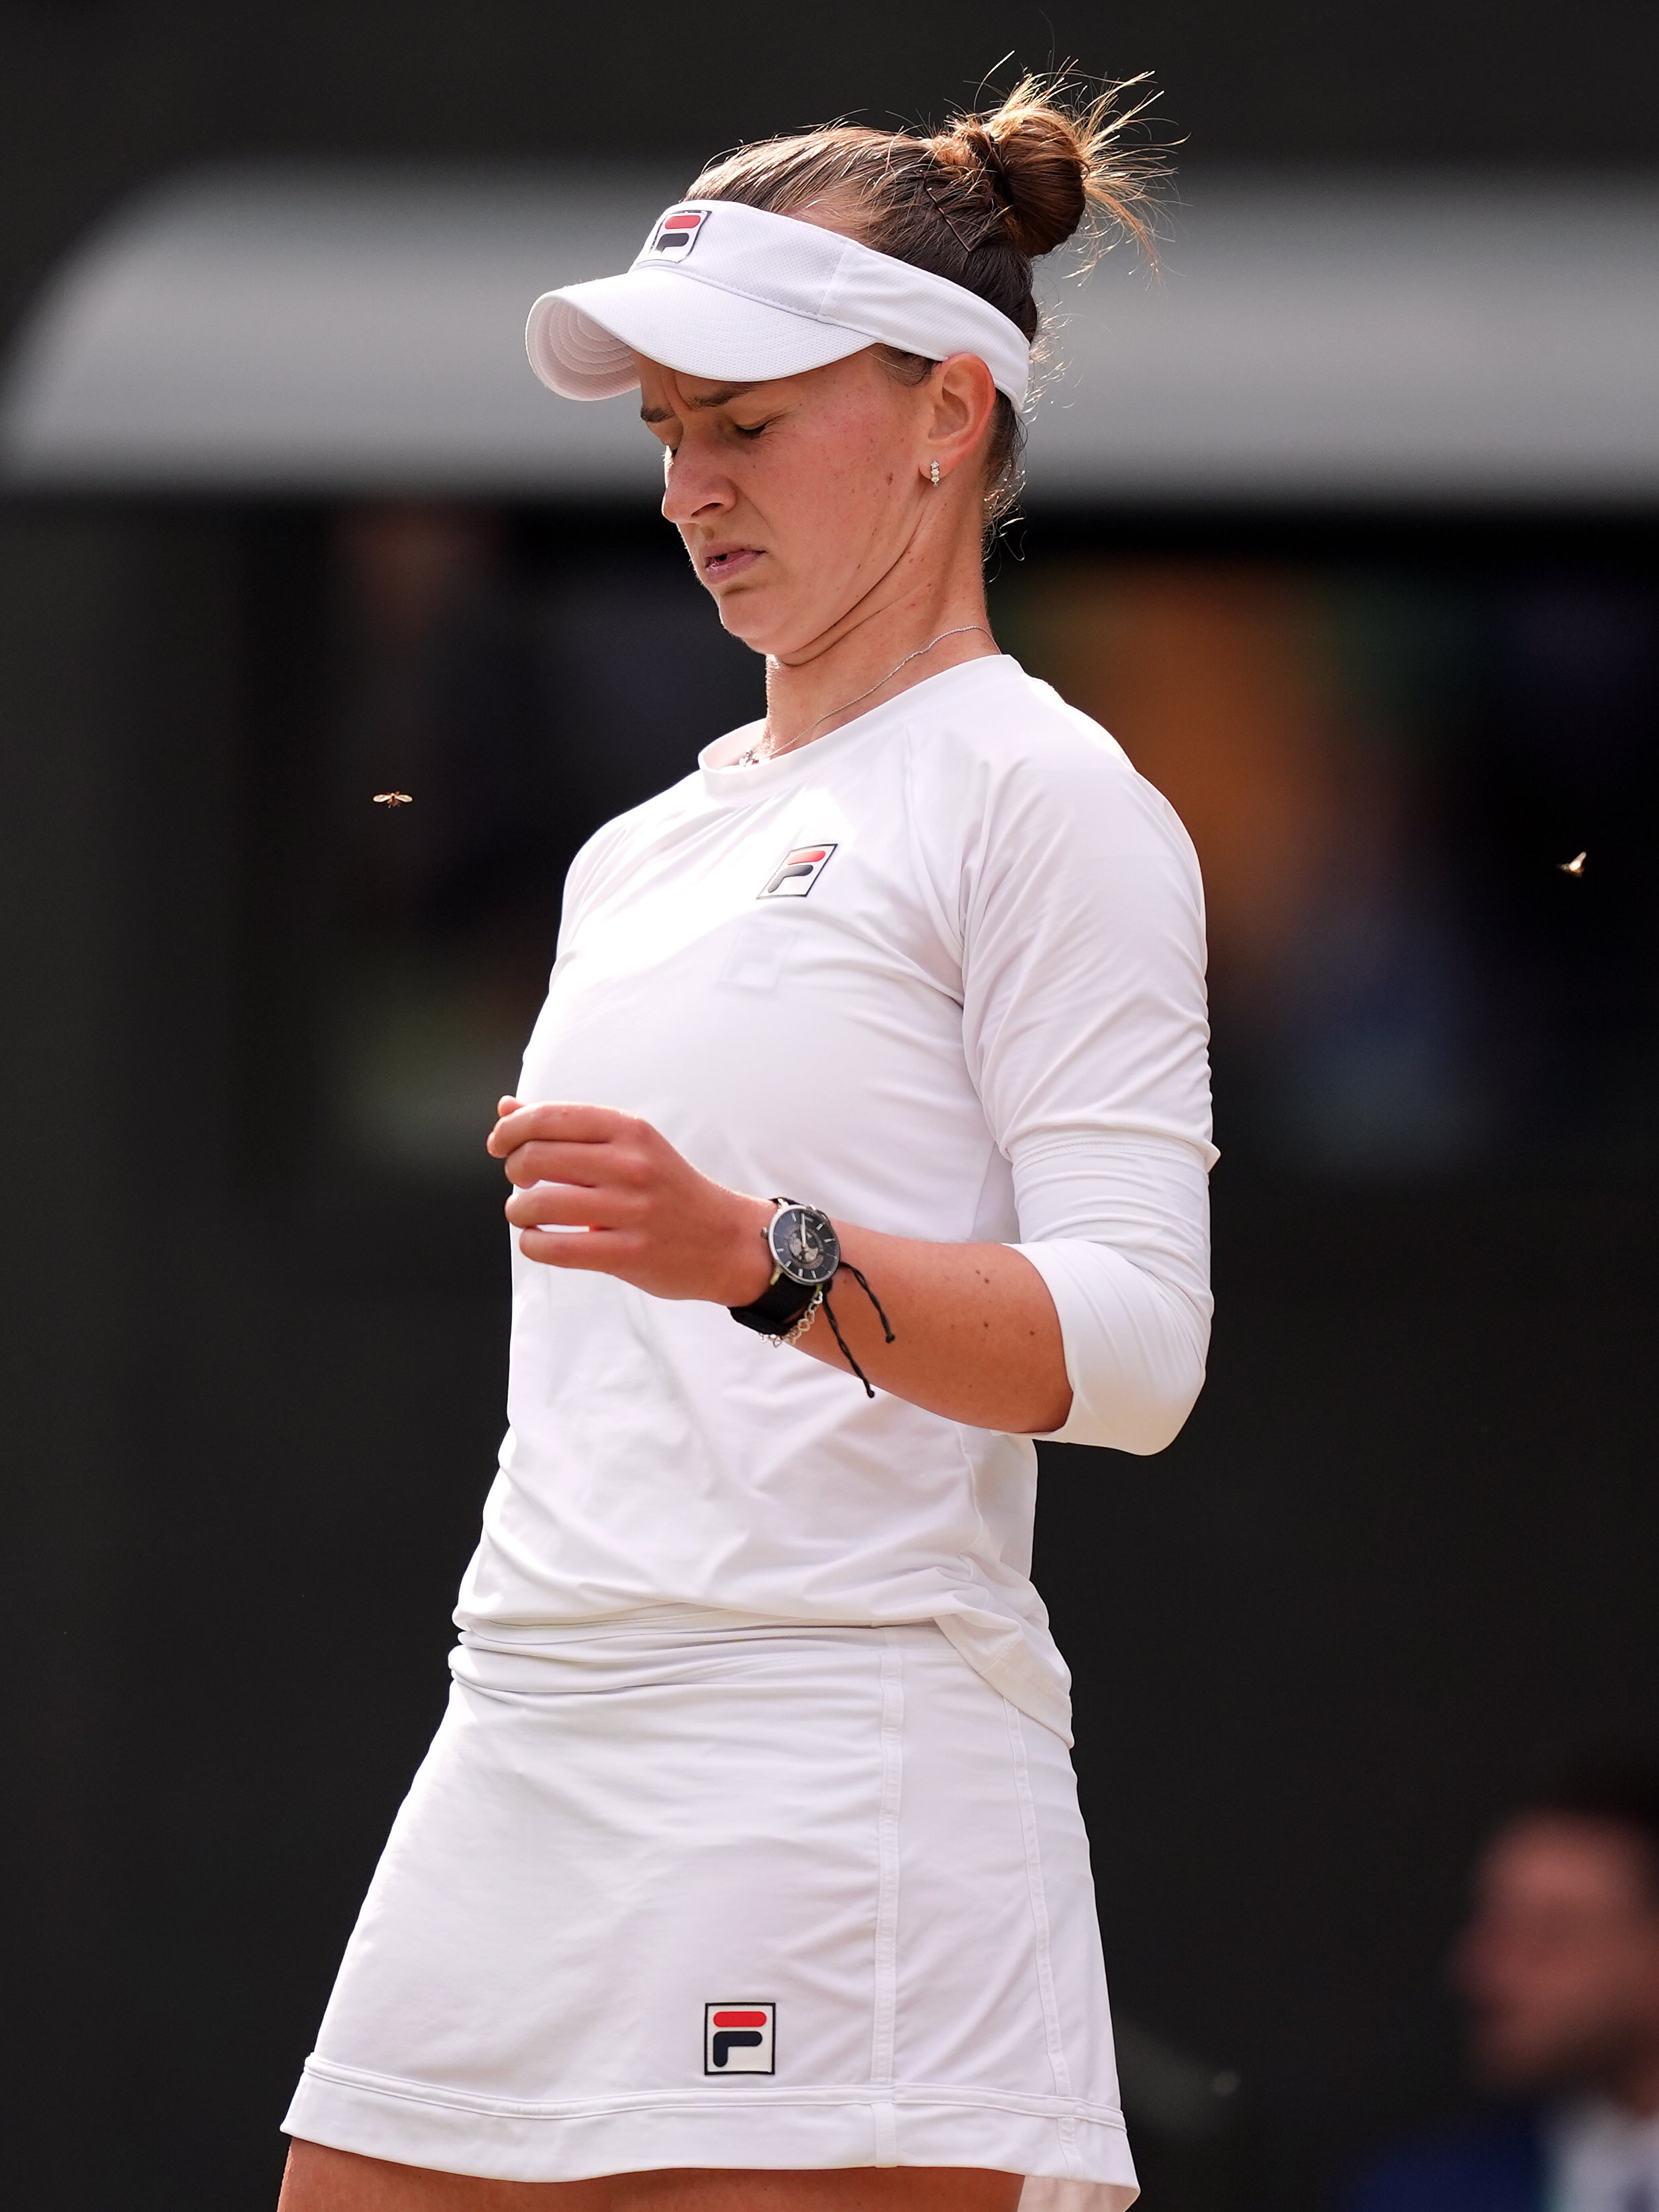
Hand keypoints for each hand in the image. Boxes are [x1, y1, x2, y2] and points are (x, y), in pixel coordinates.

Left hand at [486, 1097, 775, 1305]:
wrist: (726, 1239)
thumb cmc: (668, 1190)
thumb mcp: (630, 1145)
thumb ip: (568, 1126)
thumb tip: (507, 1109)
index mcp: (630, 1130)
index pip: (550, 1116)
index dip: (511, 1130)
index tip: (500, 1144)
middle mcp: (631, 1164)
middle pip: (536, 1157)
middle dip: (514, 1170)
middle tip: (521, 1182)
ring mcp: (631, 1210)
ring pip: (538, 1204)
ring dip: (518, 1211)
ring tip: (525, 1214)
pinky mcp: (628, 1254)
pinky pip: (555, 1248)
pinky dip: (532, 1245)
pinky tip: (538, 1241)